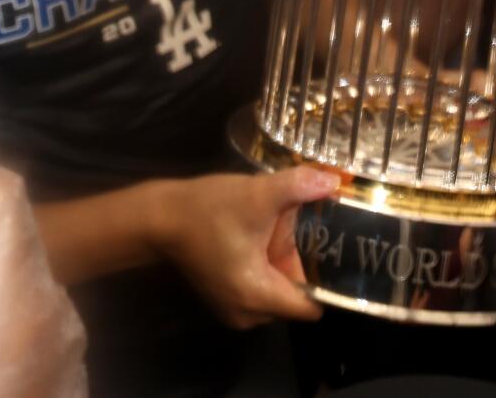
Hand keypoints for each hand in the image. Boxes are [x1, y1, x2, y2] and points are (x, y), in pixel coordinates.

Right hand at [155, 167, 339, 328]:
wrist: (159, 216)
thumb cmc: (209, 209)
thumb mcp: (258, 194)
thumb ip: (299, 187)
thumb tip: (335, 181)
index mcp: (258, 298)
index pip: (310, 307)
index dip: (326, 281)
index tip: (335, 250)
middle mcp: (248, 315)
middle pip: (293, 294)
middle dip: (297, 260)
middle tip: (297, 226)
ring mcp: (232, 308)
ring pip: (275, 287)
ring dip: (279, 259)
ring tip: (274, 224)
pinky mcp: (222, 296)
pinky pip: (257, 285)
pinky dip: (262, 263)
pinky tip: (255, 233)